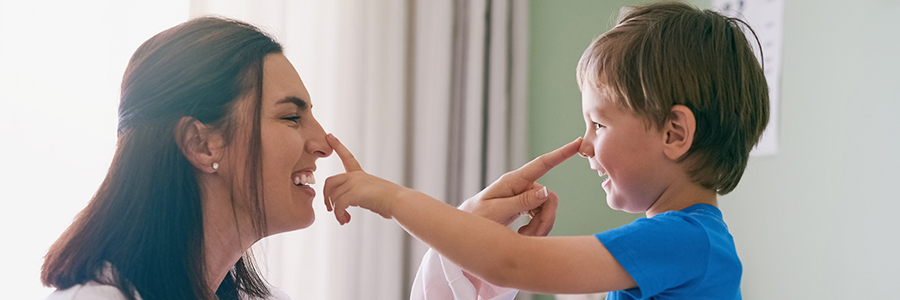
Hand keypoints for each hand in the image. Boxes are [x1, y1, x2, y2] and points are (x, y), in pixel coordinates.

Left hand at [323, 134, 407, 224]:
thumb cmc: (390, 201)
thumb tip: (355, 207)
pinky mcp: (354, 193)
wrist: (399, 201)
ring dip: (336, 210)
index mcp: (360, 174)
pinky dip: (339, 214)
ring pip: (333, 196)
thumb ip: (362, 196)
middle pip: (330, 181)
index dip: (337, 145)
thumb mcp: (373, 194)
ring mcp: (355, 183)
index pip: (347, 156)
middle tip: (330, 209)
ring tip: (343, 219)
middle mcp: (356, 176)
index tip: (329, 135)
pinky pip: (339, 205)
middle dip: (326, 196)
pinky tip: (344, 220)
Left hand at [458, 138, 581, 235]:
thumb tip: (547, 191)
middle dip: (545, 219)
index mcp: (513, 181)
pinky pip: (541, 215)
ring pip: (547, 209)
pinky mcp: (524, 205)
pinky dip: (537, 228)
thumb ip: (522, 202)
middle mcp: (520, 185)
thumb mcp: (497, 212)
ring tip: (523, 236)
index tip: (578, 143)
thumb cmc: (476, 218)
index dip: (561, 154)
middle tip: (531, 236)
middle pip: (549, 198)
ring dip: (540, 226)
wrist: (465, 228)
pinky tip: (524, 234)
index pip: (542, 164)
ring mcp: (523, 195)